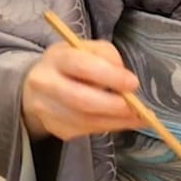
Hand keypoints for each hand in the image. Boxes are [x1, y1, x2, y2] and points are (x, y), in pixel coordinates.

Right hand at [21, 40, 144, 140]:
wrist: (41, 83)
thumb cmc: (73, 63)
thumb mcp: (89, 49)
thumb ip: (108, 57)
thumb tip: (125, 81)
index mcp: (56, 58)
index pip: (82, 67)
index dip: (110, 77)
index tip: (133, 83)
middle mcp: (45, 84)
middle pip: (82, 100)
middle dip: (115, 106)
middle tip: (138, 107)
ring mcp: (46, 109)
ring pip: (86, 121)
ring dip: (117, 121)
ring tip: (139, 117)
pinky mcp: (55, 127)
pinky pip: (86, 130)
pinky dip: (109, 126)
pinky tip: (124, 121)